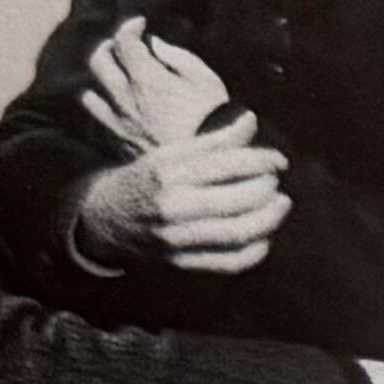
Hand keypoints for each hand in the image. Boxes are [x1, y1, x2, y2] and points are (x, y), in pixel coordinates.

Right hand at [67, 121, 286, 277]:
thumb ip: (212, 141)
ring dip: (269, 219)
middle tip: (275, 181)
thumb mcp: (168, 155)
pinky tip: (264, 235)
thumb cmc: (144, 181)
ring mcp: (177, 238)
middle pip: (238, 199)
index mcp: (167, 172)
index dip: (262, 161)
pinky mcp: (183, 263)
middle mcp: (172, 205)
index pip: (226, 164)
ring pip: (239, 232)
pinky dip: (256, 250)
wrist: (102, 220)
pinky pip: (231, 262)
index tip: (279, 160)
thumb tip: (250, 120)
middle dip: (267, 189)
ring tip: (280, 204)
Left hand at [81, 21, 233, 157]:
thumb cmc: (216, 122)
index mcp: (146, 79)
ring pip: (91, 92)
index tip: (142, 25)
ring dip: (102, 81)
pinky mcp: (119, 143)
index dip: (131, 26)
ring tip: (117, 80)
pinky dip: (104, 108)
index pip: (124, 40)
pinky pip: (98, 120)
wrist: (208, 170)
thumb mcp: (207, 81)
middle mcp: (125, 98)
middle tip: (125, 47)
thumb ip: (178, 57)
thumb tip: (155, 44)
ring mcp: (118, 122)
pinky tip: (117, 109)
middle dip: (110, 47)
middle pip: (99, 60)